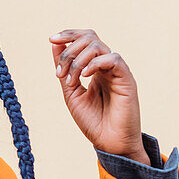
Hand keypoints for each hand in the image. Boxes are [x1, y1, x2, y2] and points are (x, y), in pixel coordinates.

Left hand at [50, 29, 149, 164]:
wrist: (109, 143)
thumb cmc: (93, 122)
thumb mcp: (71, 93)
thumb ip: (63, 70)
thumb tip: (54, 44)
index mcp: (94, 68)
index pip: (84, 39)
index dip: (68, 34)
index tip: (51, 39)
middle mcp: (106, 66)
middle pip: (90, 37)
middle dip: (69, 49)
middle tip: (60, 72)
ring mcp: (117, 71)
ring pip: (99, 46)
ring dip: (78, 60)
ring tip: (70, 80)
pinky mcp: (127, 79)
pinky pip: (113, 59)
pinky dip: (95, 64)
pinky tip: (84, 77)